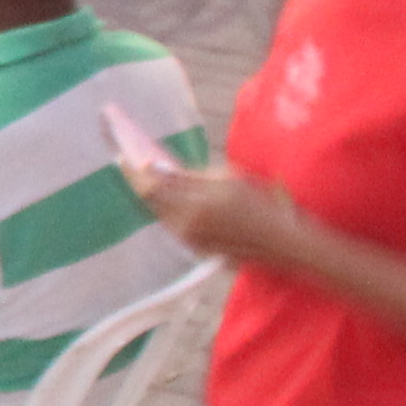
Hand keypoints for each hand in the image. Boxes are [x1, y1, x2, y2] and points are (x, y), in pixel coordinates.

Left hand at [131, 152, 293, 265]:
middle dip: (136, 180)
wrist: (285, 242)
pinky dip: (163, 208)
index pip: (151, 187)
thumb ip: (190, 176)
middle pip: (149, 201)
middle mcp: (187, 226)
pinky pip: (171, 224)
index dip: (133, 171)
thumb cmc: (263, 203)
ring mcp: (189, 240)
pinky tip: (163, 196)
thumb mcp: (229, 180)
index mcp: (197, 205)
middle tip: (125, 162)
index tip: (121, 155)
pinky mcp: (195, 249)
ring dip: (148, 195)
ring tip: (141, 175)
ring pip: (158, 214)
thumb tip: (155, 167)